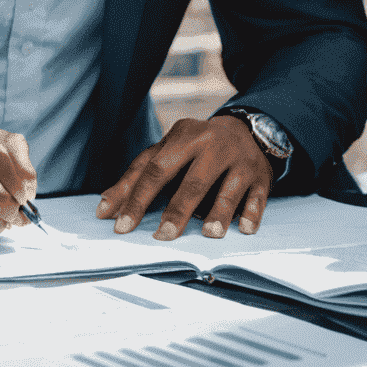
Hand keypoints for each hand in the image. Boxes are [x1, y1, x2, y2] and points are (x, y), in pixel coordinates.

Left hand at [96, 116, 273, 240]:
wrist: (246, 130)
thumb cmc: (196, 148)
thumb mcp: (168, 152)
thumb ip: (138, 176)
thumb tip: (105, 207)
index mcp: (183, 137)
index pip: (155, 169)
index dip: (136, 198)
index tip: (120, 225)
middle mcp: (212, 146)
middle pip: (193, 180)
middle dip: (177, 210)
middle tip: (162, 235)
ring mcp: (239, 161)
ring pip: (228, 189)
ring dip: (218, 212)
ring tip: (208, 233)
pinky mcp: (260, 176)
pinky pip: (258, 196)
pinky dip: (251, 213)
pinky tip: (243, 228)